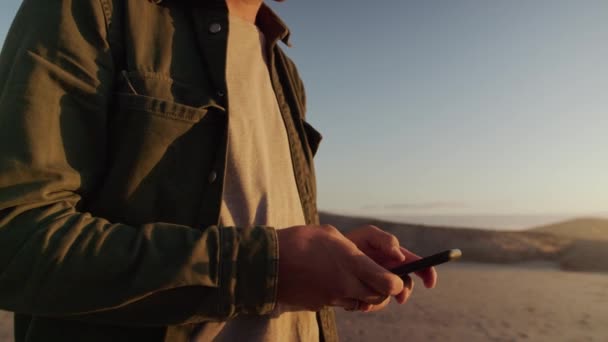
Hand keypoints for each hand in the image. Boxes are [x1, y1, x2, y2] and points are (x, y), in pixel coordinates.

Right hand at [276, 225, 404, 311]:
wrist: (266, 264)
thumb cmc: (298, 242)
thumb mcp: (331, 234)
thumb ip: (354, 247)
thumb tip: (367, 257)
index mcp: (350, 263)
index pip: (388, 283)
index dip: (398, 283)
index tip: (397, 277)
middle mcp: (345, 284)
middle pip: (380, 296)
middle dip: (385, 289)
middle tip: (382, 277)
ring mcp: (333, 298)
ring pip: (363, 302)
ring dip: (367, 293)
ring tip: (359, 277)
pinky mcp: (321, 305)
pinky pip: (343, 304)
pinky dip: (347, 296)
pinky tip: (337, 281)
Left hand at [344, 225, 437, 311]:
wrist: (327, 256)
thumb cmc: (351, 242)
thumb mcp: (368, 235)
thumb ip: (386, 240)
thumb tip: (400, 256)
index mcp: (396, 258)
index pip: (418, 265)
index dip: (428, 273)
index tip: (430, 283)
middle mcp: (390, 273)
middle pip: (406, 285)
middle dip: (404, 291)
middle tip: (400, 296)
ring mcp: (378, 285)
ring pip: (389, 297)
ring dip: (382, 299)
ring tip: (369, 297)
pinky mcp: (365, 297)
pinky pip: (373, 305)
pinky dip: (368, 305)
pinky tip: (359, 302)